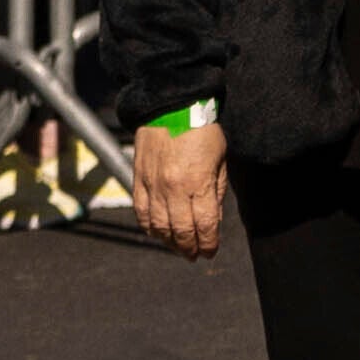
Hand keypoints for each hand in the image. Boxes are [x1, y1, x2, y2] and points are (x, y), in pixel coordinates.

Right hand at [126, 124, 229, 255]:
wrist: (171, 105)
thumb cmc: (203, 129)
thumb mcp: (220, 159)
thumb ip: (216, 191)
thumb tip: (212, 220)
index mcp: (197, 183)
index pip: (204, 225)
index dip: (208, 243)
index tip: (211, 251)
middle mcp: (172, 188)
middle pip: (181, 231)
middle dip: (190, 247)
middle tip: (195, 255)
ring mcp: (152, 185)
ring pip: (158, 226)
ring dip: (169, 242)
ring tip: (178, 248)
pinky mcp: (138, 179)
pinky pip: (141, 211)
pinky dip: (149, 227)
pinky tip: (158, 232)